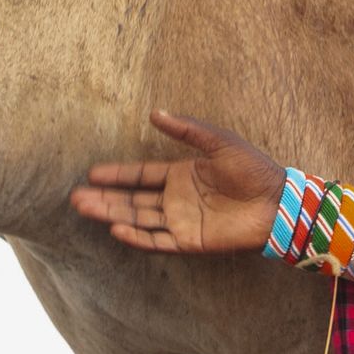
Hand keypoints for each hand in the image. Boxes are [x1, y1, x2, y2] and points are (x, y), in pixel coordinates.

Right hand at [71, 109, 288, 255]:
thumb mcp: (218, 141)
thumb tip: (155, 113)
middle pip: (132, 199)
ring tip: (84, 208)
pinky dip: (136, 237)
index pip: (141, 176)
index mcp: (182, 175)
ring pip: (138, 219)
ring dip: (111, 214)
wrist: (278, 202)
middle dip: (104, 198)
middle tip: (75, 197)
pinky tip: (116, 229)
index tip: (91, 173)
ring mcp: (181, 221)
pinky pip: (157, 240)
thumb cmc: (253, 170)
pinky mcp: (190, 241)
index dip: (117, 174)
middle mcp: (177, 200)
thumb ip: (187, 129)